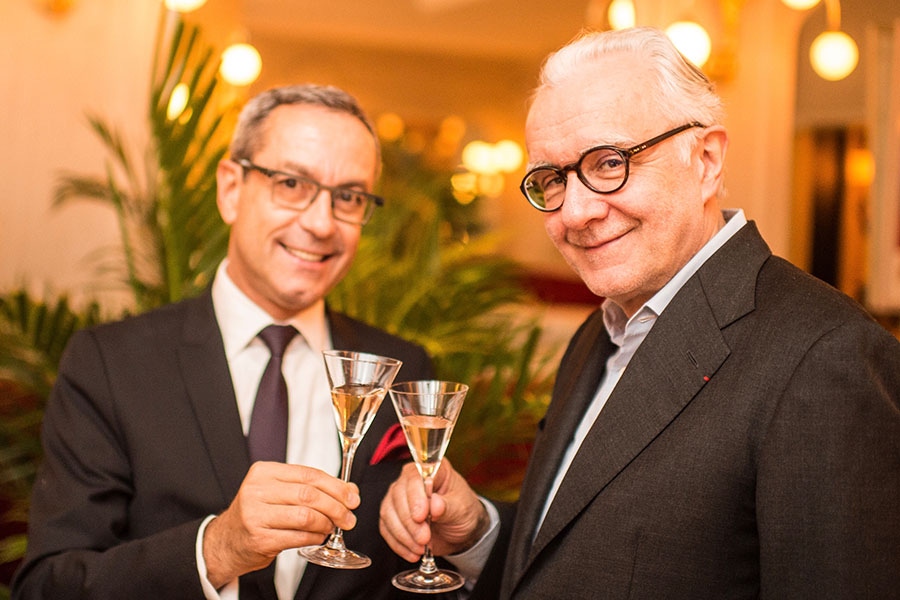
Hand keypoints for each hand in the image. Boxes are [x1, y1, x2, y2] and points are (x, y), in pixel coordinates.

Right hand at [203, 461, 359, 586]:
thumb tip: (349, 491)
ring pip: (306, 516)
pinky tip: (319, 536)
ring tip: (332, 527)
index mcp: (264, 472)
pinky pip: (298, 537)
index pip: (309, 474)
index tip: (352, 497)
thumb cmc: (258, 513)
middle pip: (309, 495)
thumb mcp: (278, 491)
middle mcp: (257, 490)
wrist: (227, 541)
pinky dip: (315, 537)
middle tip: (349, 517)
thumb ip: (310, 487)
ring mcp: (256, 515)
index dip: (336, 486)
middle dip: (336, 506)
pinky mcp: (260, 539)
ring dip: (327, 523)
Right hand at [379, 459, 487, 561]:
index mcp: (431, 470)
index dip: (415, 497)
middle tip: (424, 538)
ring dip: (403, 535)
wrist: (459, 531)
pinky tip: (412, 552)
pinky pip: (386, 529)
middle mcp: (411, 480)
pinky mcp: (392, 516)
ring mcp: (399, 497)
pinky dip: (398, 544)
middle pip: (398, 495)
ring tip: (421, 548)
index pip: (415, 477)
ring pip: (388, 513)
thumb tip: (435, 504)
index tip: (421, 517)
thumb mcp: (462, 509)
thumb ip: (448, 506)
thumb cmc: (463, 512)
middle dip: (410, 522)